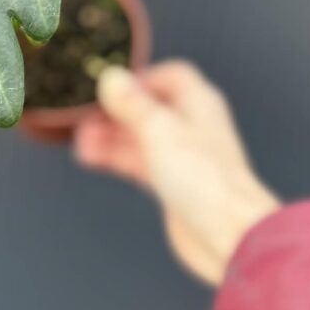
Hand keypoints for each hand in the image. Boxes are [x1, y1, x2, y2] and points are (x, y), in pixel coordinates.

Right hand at [73, 61, 279, 284]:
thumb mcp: (159, 129)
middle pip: (147, 107)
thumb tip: (112, 76)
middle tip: (85, 118)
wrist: (228, 233)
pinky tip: (92, 157)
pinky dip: (115, 157)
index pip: (168, 76)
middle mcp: (191, 126)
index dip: (139, 80)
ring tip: (82, 140)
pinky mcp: (172, 183)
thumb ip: (131, 102)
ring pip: (138, 136)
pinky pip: (138, 162)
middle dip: (115, 111)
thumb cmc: (205, 179)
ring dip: (110, 136)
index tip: (110, 89)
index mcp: (198, 102)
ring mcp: (181, 155)